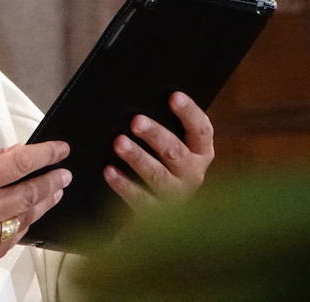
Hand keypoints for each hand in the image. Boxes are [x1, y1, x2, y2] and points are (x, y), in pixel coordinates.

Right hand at [0, 141, 70, 271]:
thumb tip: (15, 152)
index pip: (20, 163)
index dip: (46, 154)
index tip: (60, 149)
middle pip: (30, 193)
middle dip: (53, 180)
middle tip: (65, 173)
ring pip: (26, 218)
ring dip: (45, 203)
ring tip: (56, 192)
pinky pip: (12, 240)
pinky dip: (24, 225)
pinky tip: (30, 215)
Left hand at [104, 91, 213, 207]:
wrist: (165, 211)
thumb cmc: (163, 159)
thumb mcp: (171, 142)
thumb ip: (164, 124)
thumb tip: (139, 101)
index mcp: (201, 151)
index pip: (200, 129)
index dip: (188, 112)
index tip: (173, 96)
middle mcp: (192, 173)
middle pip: (176, 153)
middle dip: (155, 135)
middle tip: (135, 121)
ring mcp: (176, 195)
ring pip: (158, 175)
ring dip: (138, 157)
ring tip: (119, 142)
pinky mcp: (156, 212)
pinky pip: (139, 198)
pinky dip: (123, 184)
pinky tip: (109, 170)